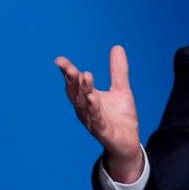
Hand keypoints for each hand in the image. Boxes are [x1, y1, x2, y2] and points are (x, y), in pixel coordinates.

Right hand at [54, 45, 142, 182]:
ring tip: (85, 76)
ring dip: (84, 91)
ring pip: (85, 105)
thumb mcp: (121, 90)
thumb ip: (118, 70)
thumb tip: (117, 47)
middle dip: (72, 80)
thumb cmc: (120, 117)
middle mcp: (86, 109)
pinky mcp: (103, 132)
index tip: (60, 61)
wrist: (128, 142)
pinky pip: (96, 120)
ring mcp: (93, 121)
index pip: (75, 83)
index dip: (67, 72)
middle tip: (71, 67)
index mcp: (88, 98)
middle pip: (76, 93)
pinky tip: (94, 99)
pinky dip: (94, 110)